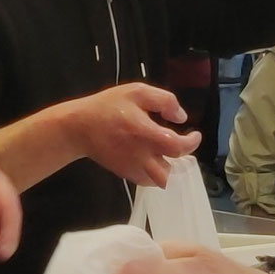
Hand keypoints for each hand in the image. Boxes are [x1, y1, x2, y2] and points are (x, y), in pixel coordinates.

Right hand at [67, 83, 200, 186]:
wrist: (79, 127)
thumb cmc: (108, 106)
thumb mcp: (137, 92)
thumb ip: (164, 101)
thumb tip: (181, 117)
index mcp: (145, 133)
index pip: (178, 147)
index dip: (192, 143)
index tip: (195, 134)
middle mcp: (141, 155)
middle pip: (172, 171)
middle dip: (183, 159)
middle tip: (181, 146)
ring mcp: (133, 167)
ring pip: (161, 180)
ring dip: (170, 170)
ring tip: (169, 155)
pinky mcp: (126, 174)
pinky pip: (148, 181)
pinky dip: (156, 174)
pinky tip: (155, 160)